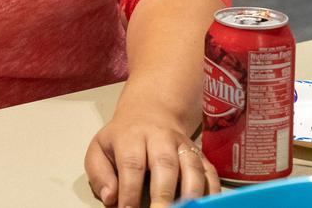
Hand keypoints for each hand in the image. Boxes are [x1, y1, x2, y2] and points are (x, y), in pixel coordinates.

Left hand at [84, 105, 219, 207]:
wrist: (150, 112)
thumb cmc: (122, 138)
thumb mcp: (100, 149)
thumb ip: (99, 174)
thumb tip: (110, 198)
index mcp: (131, 136)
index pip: (131, 164)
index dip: (130, 190)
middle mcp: (160, 138)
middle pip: (164, 163)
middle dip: (163, 193)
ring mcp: (183, 145)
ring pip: (191, 166)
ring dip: (191, 191)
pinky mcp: (199, 154)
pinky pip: (210, 171)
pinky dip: (211, 190)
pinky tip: (207, 204)